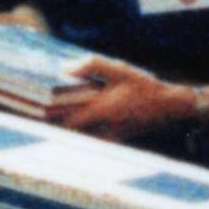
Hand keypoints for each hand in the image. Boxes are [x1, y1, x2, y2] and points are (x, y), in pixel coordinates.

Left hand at [52, 58, 194, 140]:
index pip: (68, 122)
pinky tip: (78, 127)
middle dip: (55, 127)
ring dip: (68, 133)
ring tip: (53, 123)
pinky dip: (83, 136)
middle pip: (71, 133)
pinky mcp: (118, 139)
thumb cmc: (146, 86)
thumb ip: (93, 66)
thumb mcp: (120, 70)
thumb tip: (65, 68)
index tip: (36, 114)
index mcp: (102, 109)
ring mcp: (111, 135)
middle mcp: (104, 127)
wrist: (172, 106)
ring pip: (82, 139)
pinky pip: (94, 142)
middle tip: (40, 118)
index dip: (50, 120)